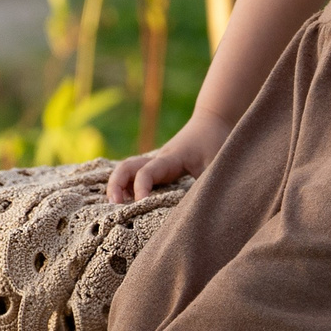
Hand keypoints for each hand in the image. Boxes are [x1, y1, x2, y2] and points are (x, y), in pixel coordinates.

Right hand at [107, 110, 232, 202]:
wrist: (213, 120)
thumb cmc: (215, 141)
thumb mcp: (216, 164)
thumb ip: (207, 185)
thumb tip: (200, 210)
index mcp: (170, 159)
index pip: (146, 173)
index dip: (141, 190)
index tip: (143, 206)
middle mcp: (158, 160)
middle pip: (126, 167)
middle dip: (116, 185)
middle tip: (114, 206)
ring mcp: (157, 163)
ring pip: (128, 171)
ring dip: (118, 186)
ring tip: (117, 208)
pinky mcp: (160, 167)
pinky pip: (137, 176)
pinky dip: (128, 187)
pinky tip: (130, 203)